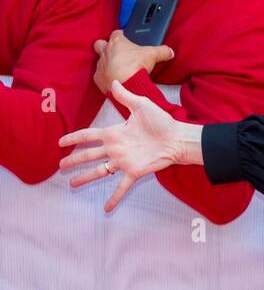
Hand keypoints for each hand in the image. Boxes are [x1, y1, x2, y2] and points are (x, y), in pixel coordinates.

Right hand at [58, 81, 200, 212]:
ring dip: (86, 178)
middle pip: (89, 155)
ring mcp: (124, 161)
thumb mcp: (142, 105)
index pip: (89, 136)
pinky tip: (106, 209)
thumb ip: (126, 96)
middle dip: (74, 160)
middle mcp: (116, 148)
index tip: (61, 141)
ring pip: (100, 171)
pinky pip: (122, 187)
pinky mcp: (134, 172)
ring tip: (71, 184)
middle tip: (59, 165)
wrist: (178, 138)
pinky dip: (114, 198)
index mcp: (114, 133)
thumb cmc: (162, 122)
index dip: (74, 138)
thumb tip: (115, 80)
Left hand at [92, 30, 173, 93]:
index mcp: (117, 42)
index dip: (122, 35)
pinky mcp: (98, 78)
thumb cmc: (135, 66)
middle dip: (105, 46)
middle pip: (100, 43)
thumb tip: (170, 51)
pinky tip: (115, 80)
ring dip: (107, 63)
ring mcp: (100, 64)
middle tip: (116, 52)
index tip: (126, 38)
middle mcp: (105, 51)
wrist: (126, 85)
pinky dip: (106, 77)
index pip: (116, 33)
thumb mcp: (153, 55)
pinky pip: (100, 75)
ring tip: (118, 69)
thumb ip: (162, 51)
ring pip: (100, 60)